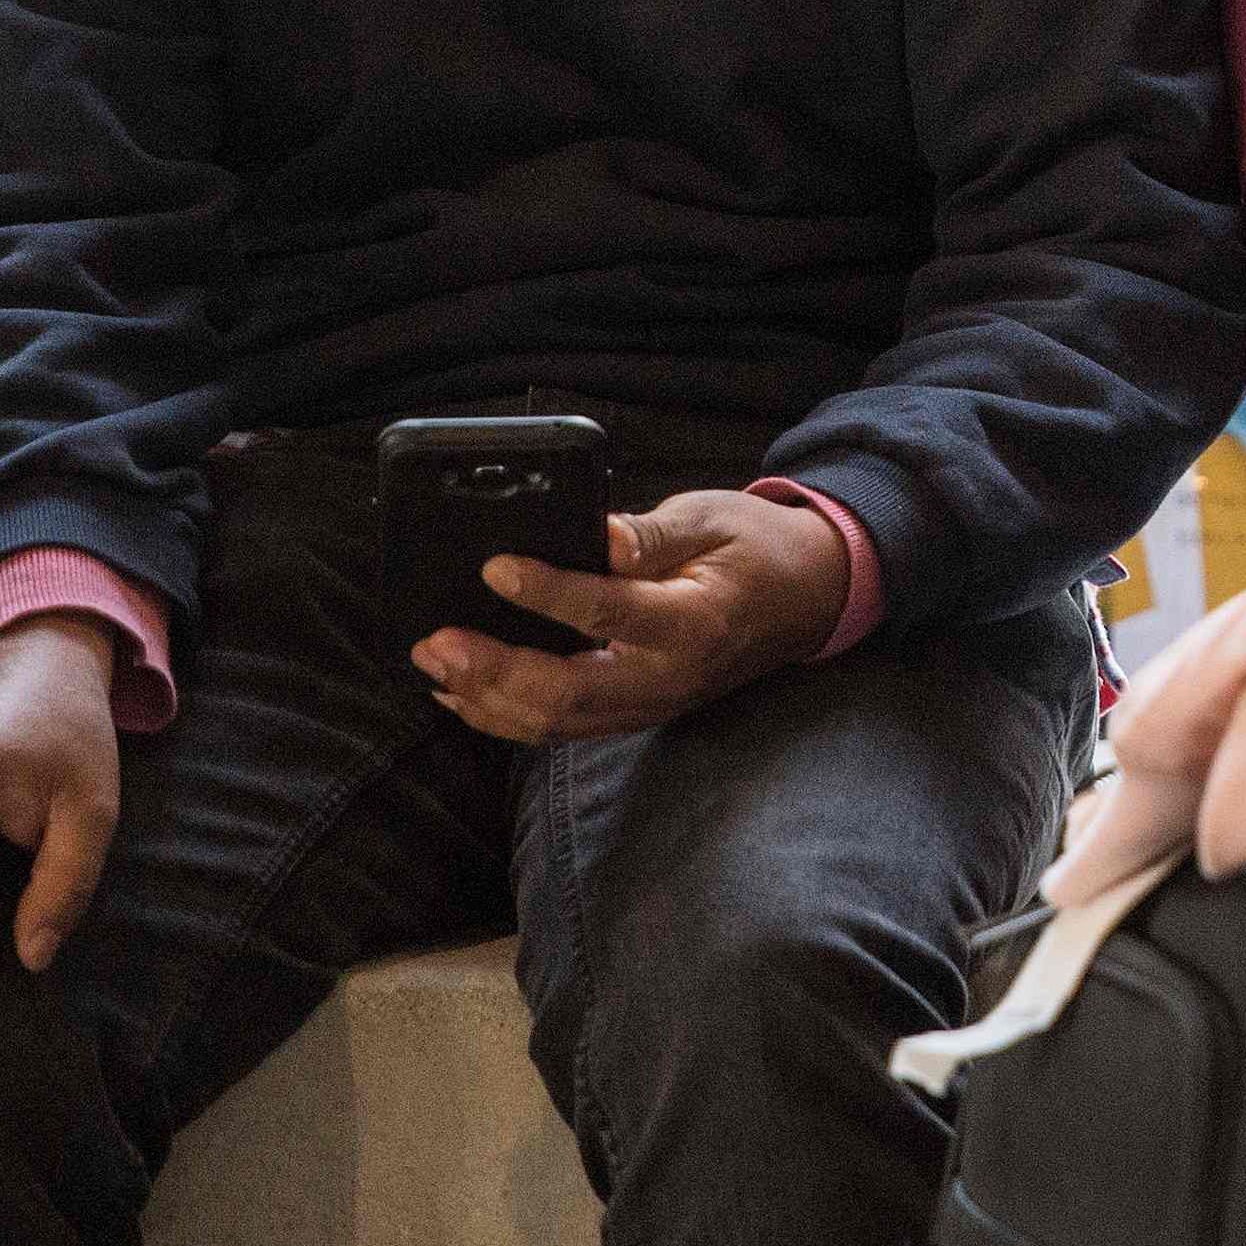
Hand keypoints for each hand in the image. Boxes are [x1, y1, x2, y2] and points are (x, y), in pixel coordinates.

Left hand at [419, 487, 849, 742]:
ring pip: (558, 722)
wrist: (810, 597)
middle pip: (568, 693)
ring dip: (488, 699)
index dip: (547, 592)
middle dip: (494, 670)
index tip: (494, 567)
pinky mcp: (640, 712)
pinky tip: (464, 694)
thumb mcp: (713, 517)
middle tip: (438, 641)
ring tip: (436, 665)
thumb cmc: (758, 548)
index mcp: (693, 620)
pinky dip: (507, 716)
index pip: (608, 612)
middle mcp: (670, 676)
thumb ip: (649, 533)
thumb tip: (592, 536)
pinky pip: (565, 728)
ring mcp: (654, 703)